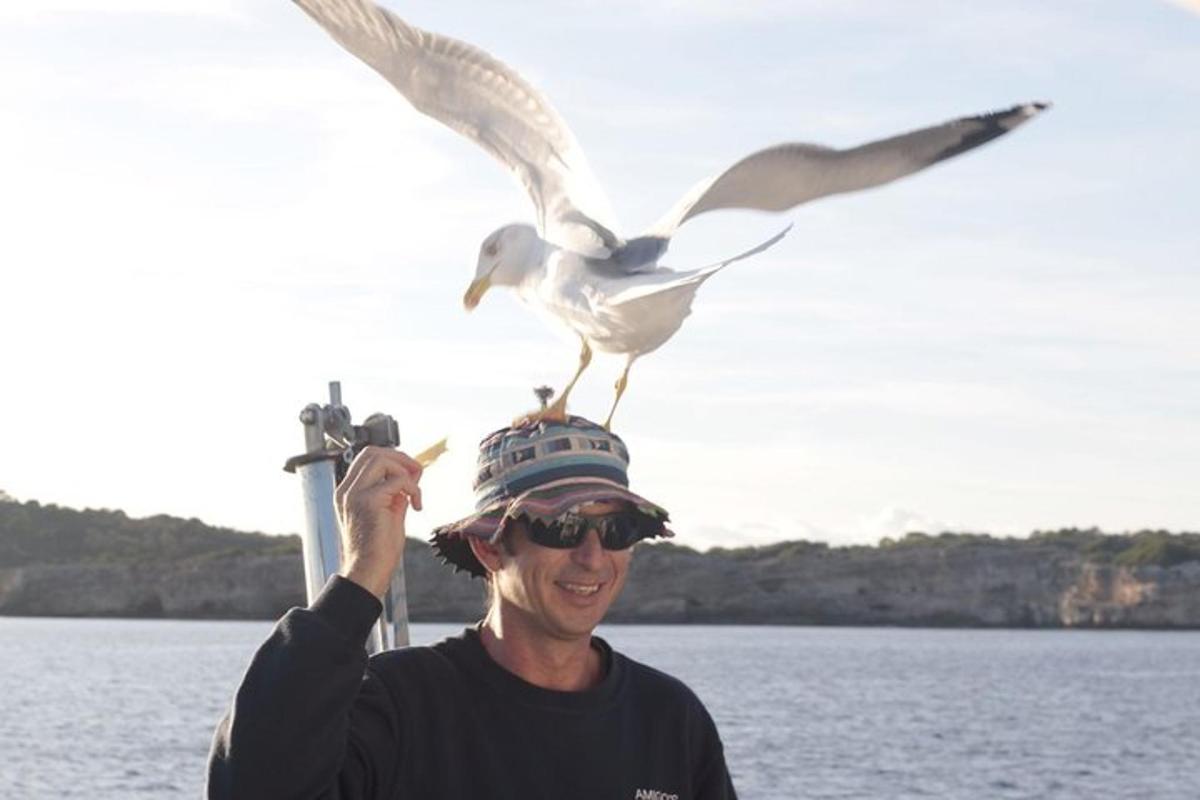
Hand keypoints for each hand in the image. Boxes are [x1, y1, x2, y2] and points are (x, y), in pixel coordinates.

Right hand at [334, 446, 423, 597]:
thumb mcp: (389, 512)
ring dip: (405, 471)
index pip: (367, 458)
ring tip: (414, 493)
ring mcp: (355, 495)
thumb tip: (410, 474)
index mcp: (348, 493)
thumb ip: (395, 492)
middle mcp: (347, 491)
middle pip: (373, 452)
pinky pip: (398, 480)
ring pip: (382, 459)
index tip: (410, 473)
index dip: (392, 458)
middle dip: (400, 458)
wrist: (369, 572)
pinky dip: (413, 489)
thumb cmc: (378, 550)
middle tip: (416, 475)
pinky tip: (415, 506)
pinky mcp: (369, 501)